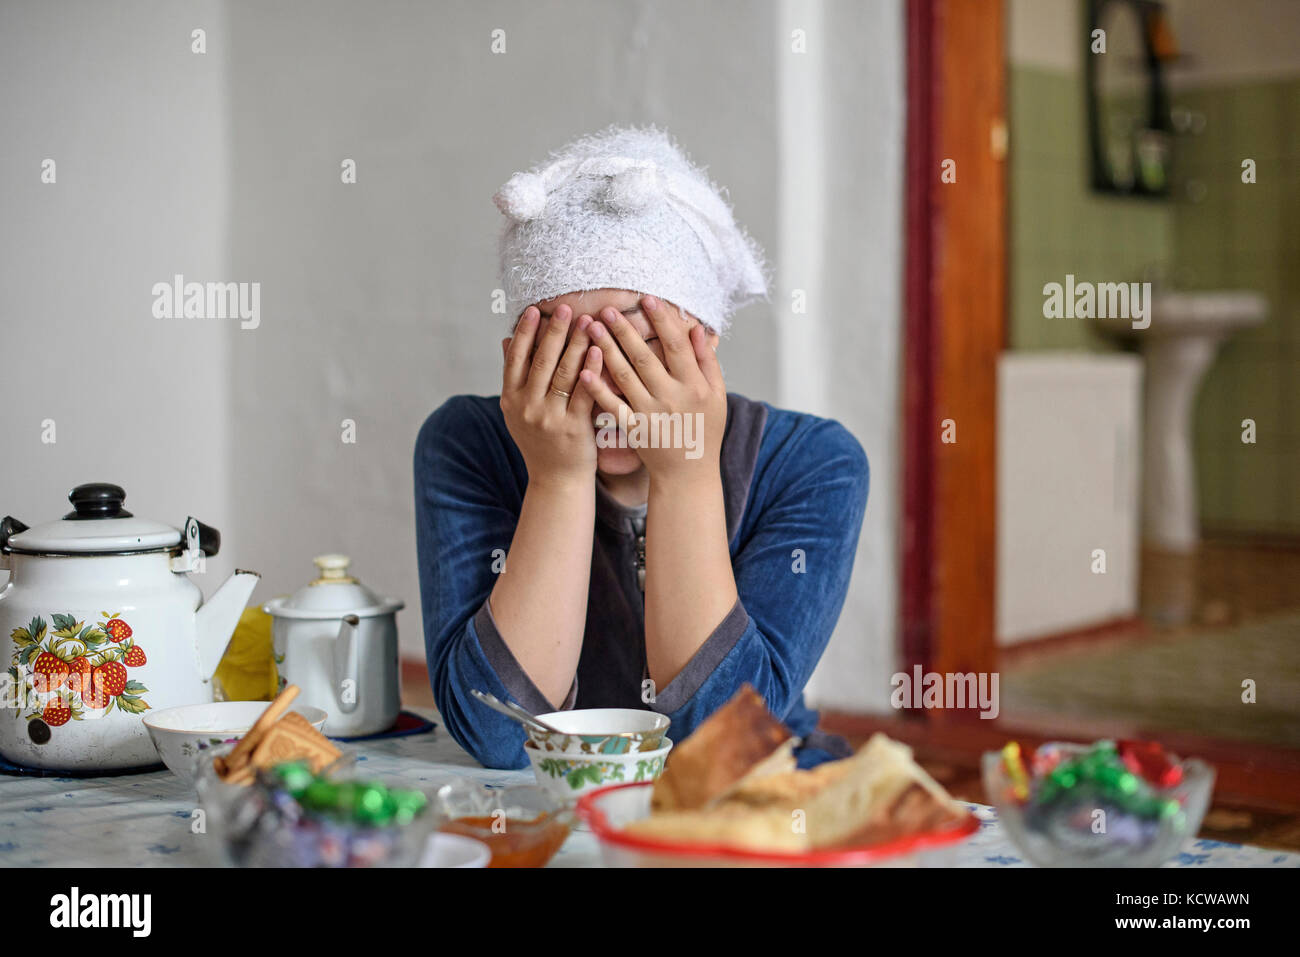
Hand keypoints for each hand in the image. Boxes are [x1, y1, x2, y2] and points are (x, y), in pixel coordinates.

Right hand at [500, 304, 603, 486]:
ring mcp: (549, 418)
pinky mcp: (573, 428)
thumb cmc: (541, 441)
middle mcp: (526, 407)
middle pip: (541, 361)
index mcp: (511, 399)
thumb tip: (506, 340)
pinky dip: (591, 371)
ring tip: (588, 322)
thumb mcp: (518, 410)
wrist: (556, 480)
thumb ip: (515, 376)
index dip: (526, 333)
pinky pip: (583, 393)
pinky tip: (598, 351)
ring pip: (563, 373)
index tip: (535, 310)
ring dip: (576, 344)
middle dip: (555, 332)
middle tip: (567, 307)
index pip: (517, 358)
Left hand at [579, 294, 725, 480]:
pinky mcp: (634, 429)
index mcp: (695, 386)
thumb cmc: (705, 430)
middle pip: (645, 357)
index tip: (647, 299)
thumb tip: (696, 328)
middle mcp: (672, 397)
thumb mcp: (717, 395)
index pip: (677, 346)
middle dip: (625, 331)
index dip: (662, 321)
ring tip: (591, 328)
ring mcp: (651, 414)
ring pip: (625, 377)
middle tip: (606, 308)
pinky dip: (599, 390)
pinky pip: (613, 406)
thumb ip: (707, 362)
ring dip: (607, 350)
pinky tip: (584, 371)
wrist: (689, 474)